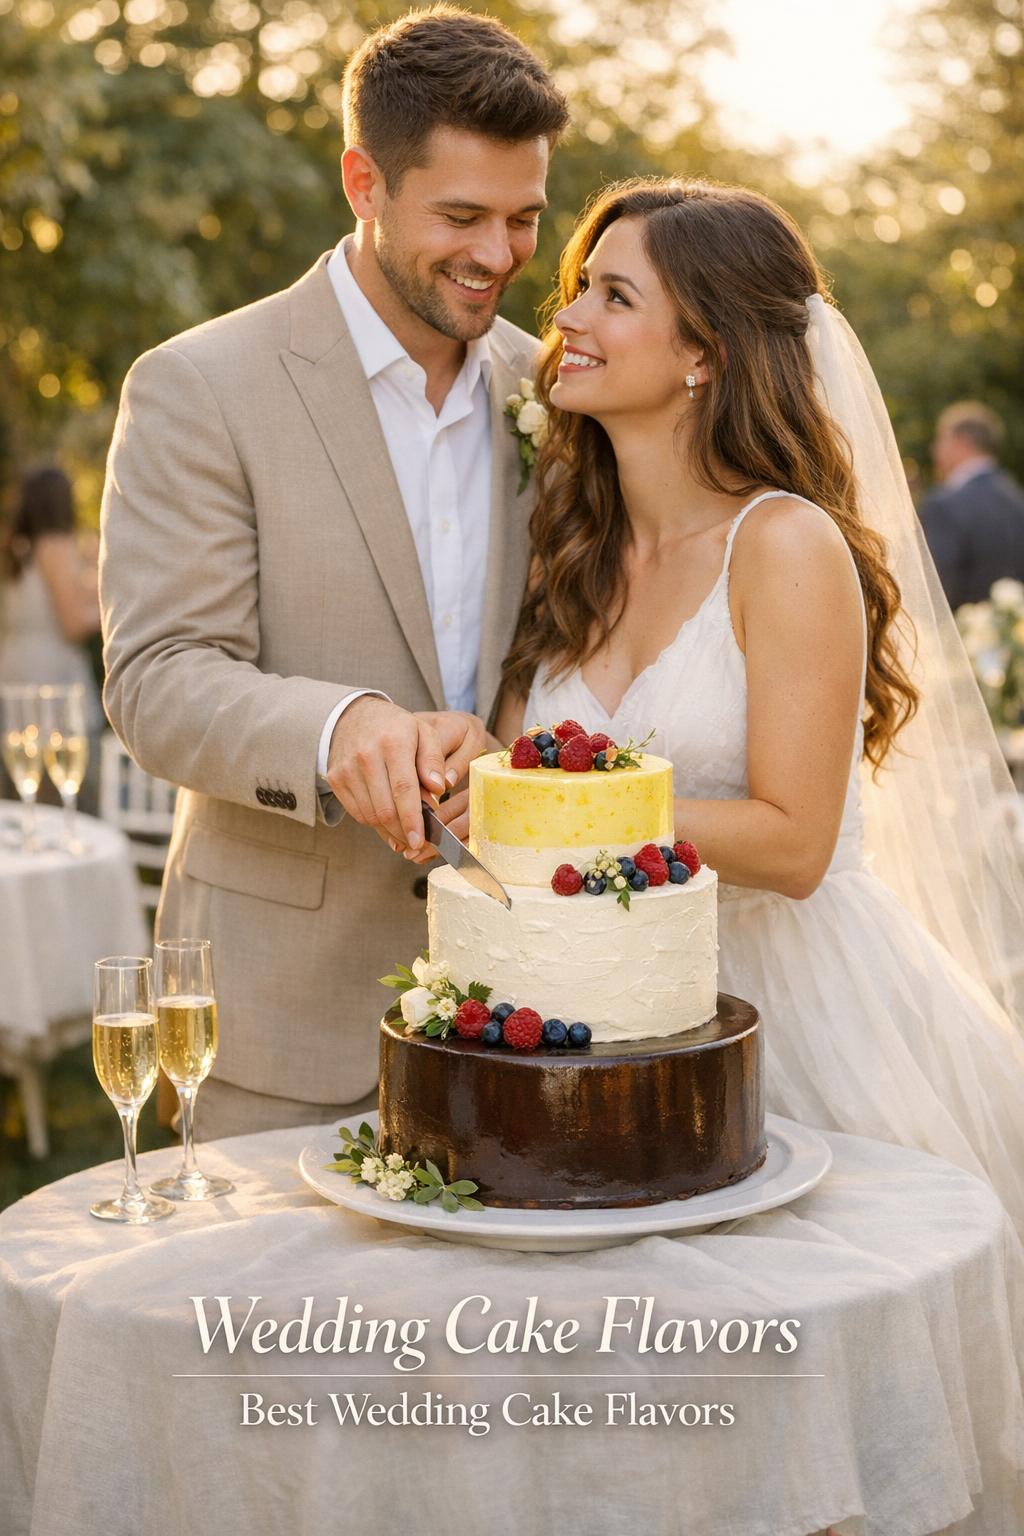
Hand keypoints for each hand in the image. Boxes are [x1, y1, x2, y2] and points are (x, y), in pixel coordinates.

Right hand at [326, 700, 484, 852]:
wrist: (354, 716)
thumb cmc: (396, 728)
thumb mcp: (424, 732)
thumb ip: (434, 761)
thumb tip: (438, 790)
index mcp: (393, 742)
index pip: (403, 789)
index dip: (412, 819)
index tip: (420, 840)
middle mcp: (366, 756)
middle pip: (385, 809)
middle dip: (402, 832)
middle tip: (417, 842)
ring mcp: (346, 769)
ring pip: (370, 815)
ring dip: (389, 831)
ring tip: (405, 834)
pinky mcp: (335, 779)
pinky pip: (357, 813)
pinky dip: (374, 824)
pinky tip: (388, 823)